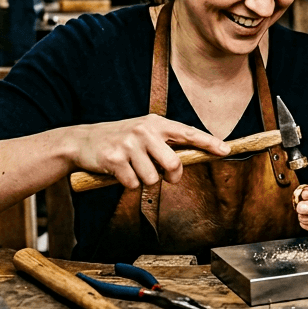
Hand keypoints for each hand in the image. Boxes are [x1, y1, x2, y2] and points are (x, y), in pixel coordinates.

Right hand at [68, 115, 228, 189]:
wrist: (81, 141)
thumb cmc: (120, 140)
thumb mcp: (144, 134)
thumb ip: (166, 143)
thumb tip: (193, 158)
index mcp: (155, 123)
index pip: (188, 133)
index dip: (209, 143)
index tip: (226, 150)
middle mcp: (144, 131)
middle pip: (173, 164)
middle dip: (171, 177)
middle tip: (163, 176)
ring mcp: (128, 145)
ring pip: (153, 179)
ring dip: (144, 181)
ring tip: (132, 168)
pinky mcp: (114, 160)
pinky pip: (133, 184)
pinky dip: (128, 184)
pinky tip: (118, 172)